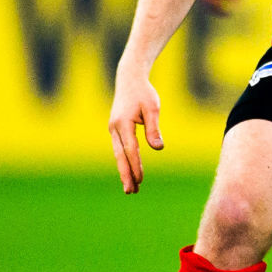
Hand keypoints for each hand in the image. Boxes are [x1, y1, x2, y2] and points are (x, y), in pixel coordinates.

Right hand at [109, 73, 162, 193]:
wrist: (129, 80)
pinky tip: (129, 172)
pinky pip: (120, 149)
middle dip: (126, 174)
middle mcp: (115, 128)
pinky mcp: (116, 130)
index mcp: (123, 123)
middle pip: (120, 156)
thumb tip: (158, 148)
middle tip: (131, 192)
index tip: (141, 179)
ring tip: (131, 188)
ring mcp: (113, 129)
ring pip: (118, 154)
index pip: (131, 149)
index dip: (135, 165)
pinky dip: (124, 161)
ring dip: (124, 171)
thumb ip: (154, 128)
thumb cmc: (144, 93)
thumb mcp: (153, 108)